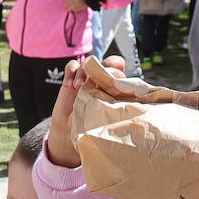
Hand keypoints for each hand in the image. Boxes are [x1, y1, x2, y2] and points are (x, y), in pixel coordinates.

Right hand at [47, 54, 125, 168]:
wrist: (70, 137)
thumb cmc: (92, 130)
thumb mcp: (106, 120)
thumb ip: (114, 111)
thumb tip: (129, 111)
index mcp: (113, 89)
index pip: (120, 70)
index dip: (117, 69)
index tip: (113, 78)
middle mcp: (101, 81)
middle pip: (107, 62)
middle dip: (104, 66)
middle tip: (98, 77)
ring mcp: (86, 79)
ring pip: (88, 62)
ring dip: (84, 71)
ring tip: (79, 87)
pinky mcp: (71, 81)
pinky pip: (72, 66)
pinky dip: (71, 72)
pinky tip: (70, 85)